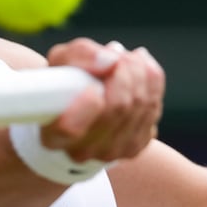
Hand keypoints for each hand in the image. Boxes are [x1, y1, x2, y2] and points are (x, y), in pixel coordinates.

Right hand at [41, 38, 164, 162]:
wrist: (79, 107)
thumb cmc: (65, 83)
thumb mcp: (60, 61)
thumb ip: (79, 55)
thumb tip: (110, 61)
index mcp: (52, 135)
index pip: (69, 128)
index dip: (86, 102)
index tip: (91, 82)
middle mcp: (82, 151)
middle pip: (118, 106)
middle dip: (122, 69)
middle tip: (115, 54)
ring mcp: (112, 151)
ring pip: (140, 103)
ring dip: (138, 70)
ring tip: (125, 59)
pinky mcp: (137, 145)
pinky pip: (154, 105)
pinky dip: (150, 80)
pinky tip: (139, 69)